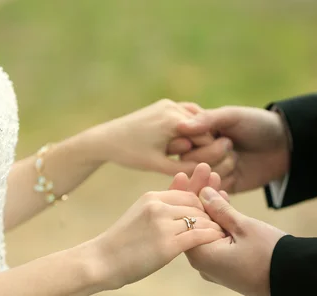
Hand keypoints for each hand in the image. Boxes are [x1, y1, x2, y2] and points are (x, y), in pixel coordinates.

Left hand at [86, 99, 214, 175]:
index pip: (206, 137)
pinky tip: (188, 142)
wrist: (106, 139)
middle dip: (205, 144)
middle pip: (204, 127)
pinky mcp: (163, 105)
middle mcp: (173, 107)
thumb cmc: (131, 154)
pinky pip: (186, 115)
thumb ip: (185, 168)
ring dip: (199, 135)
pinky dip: (190, 127)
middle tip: (206, 161)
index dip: (210, 153)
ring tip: (196, 153)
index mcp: (173, 121)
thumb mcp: (159, 166)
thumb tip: (210, 170)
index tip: (209, 166)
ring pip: (197, 120)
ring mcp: (168, 103)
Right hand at [90, 190, 224, 289]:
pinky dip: (211, 237)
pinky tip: (216, 242)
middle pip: (196, 206)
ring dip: (213, 227)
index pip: (188, 195)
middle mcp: (158, 207)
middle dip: (210, 216)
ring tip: (221, 235)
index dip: (202, 205)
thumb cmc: (122, 241)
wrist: (102, 261)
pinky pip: (199, 236)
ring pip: (200, 220)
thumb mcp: (140, 214)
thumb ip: (162, 206)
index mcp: (152, 197)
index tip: (209, 217)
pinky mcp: (167, 245)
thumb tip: (182, 196)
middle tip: (221, 226)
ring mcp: (162, 225)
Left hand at [171, 163, 284, 295]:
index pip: (186, 218)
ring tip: (215, 179)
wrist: (294, 281)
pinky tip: (223, 201)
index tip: (188, 172)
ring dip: (212, 207)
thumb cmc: (269, 255)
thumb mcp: (244, 227)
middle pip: (194, 222)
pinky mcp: (228, 266)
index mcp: (201, 254)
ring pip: (207, 229)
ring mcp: (215, 266)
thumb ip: (220, 210)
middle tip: (203, 170)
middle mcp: (203, 263)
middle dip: (200, 196)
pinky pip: (218, 239)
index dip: (188, 193)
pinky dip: (221, 222)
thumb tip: (203, 193)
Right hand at [176, 106, 290, 192]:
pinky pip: (214, 191)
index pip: (181, 143)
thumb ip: (207, 120)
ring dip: (222, 167)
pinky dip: (226, 181)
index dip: (198, 141)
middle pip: (189, 163)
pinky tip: (237, 172)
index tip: (216, 134)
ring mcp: (209, 172)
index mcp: (196, 134)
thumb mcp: (232, 116)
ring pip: (201, 177)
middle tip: (230, 144)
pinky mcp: (221, 187)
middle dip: (212, 154)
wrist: (284, 145)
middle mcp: (197, 153)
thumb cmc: (257, 124)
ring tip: (236, 157)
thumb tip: (179, 125)